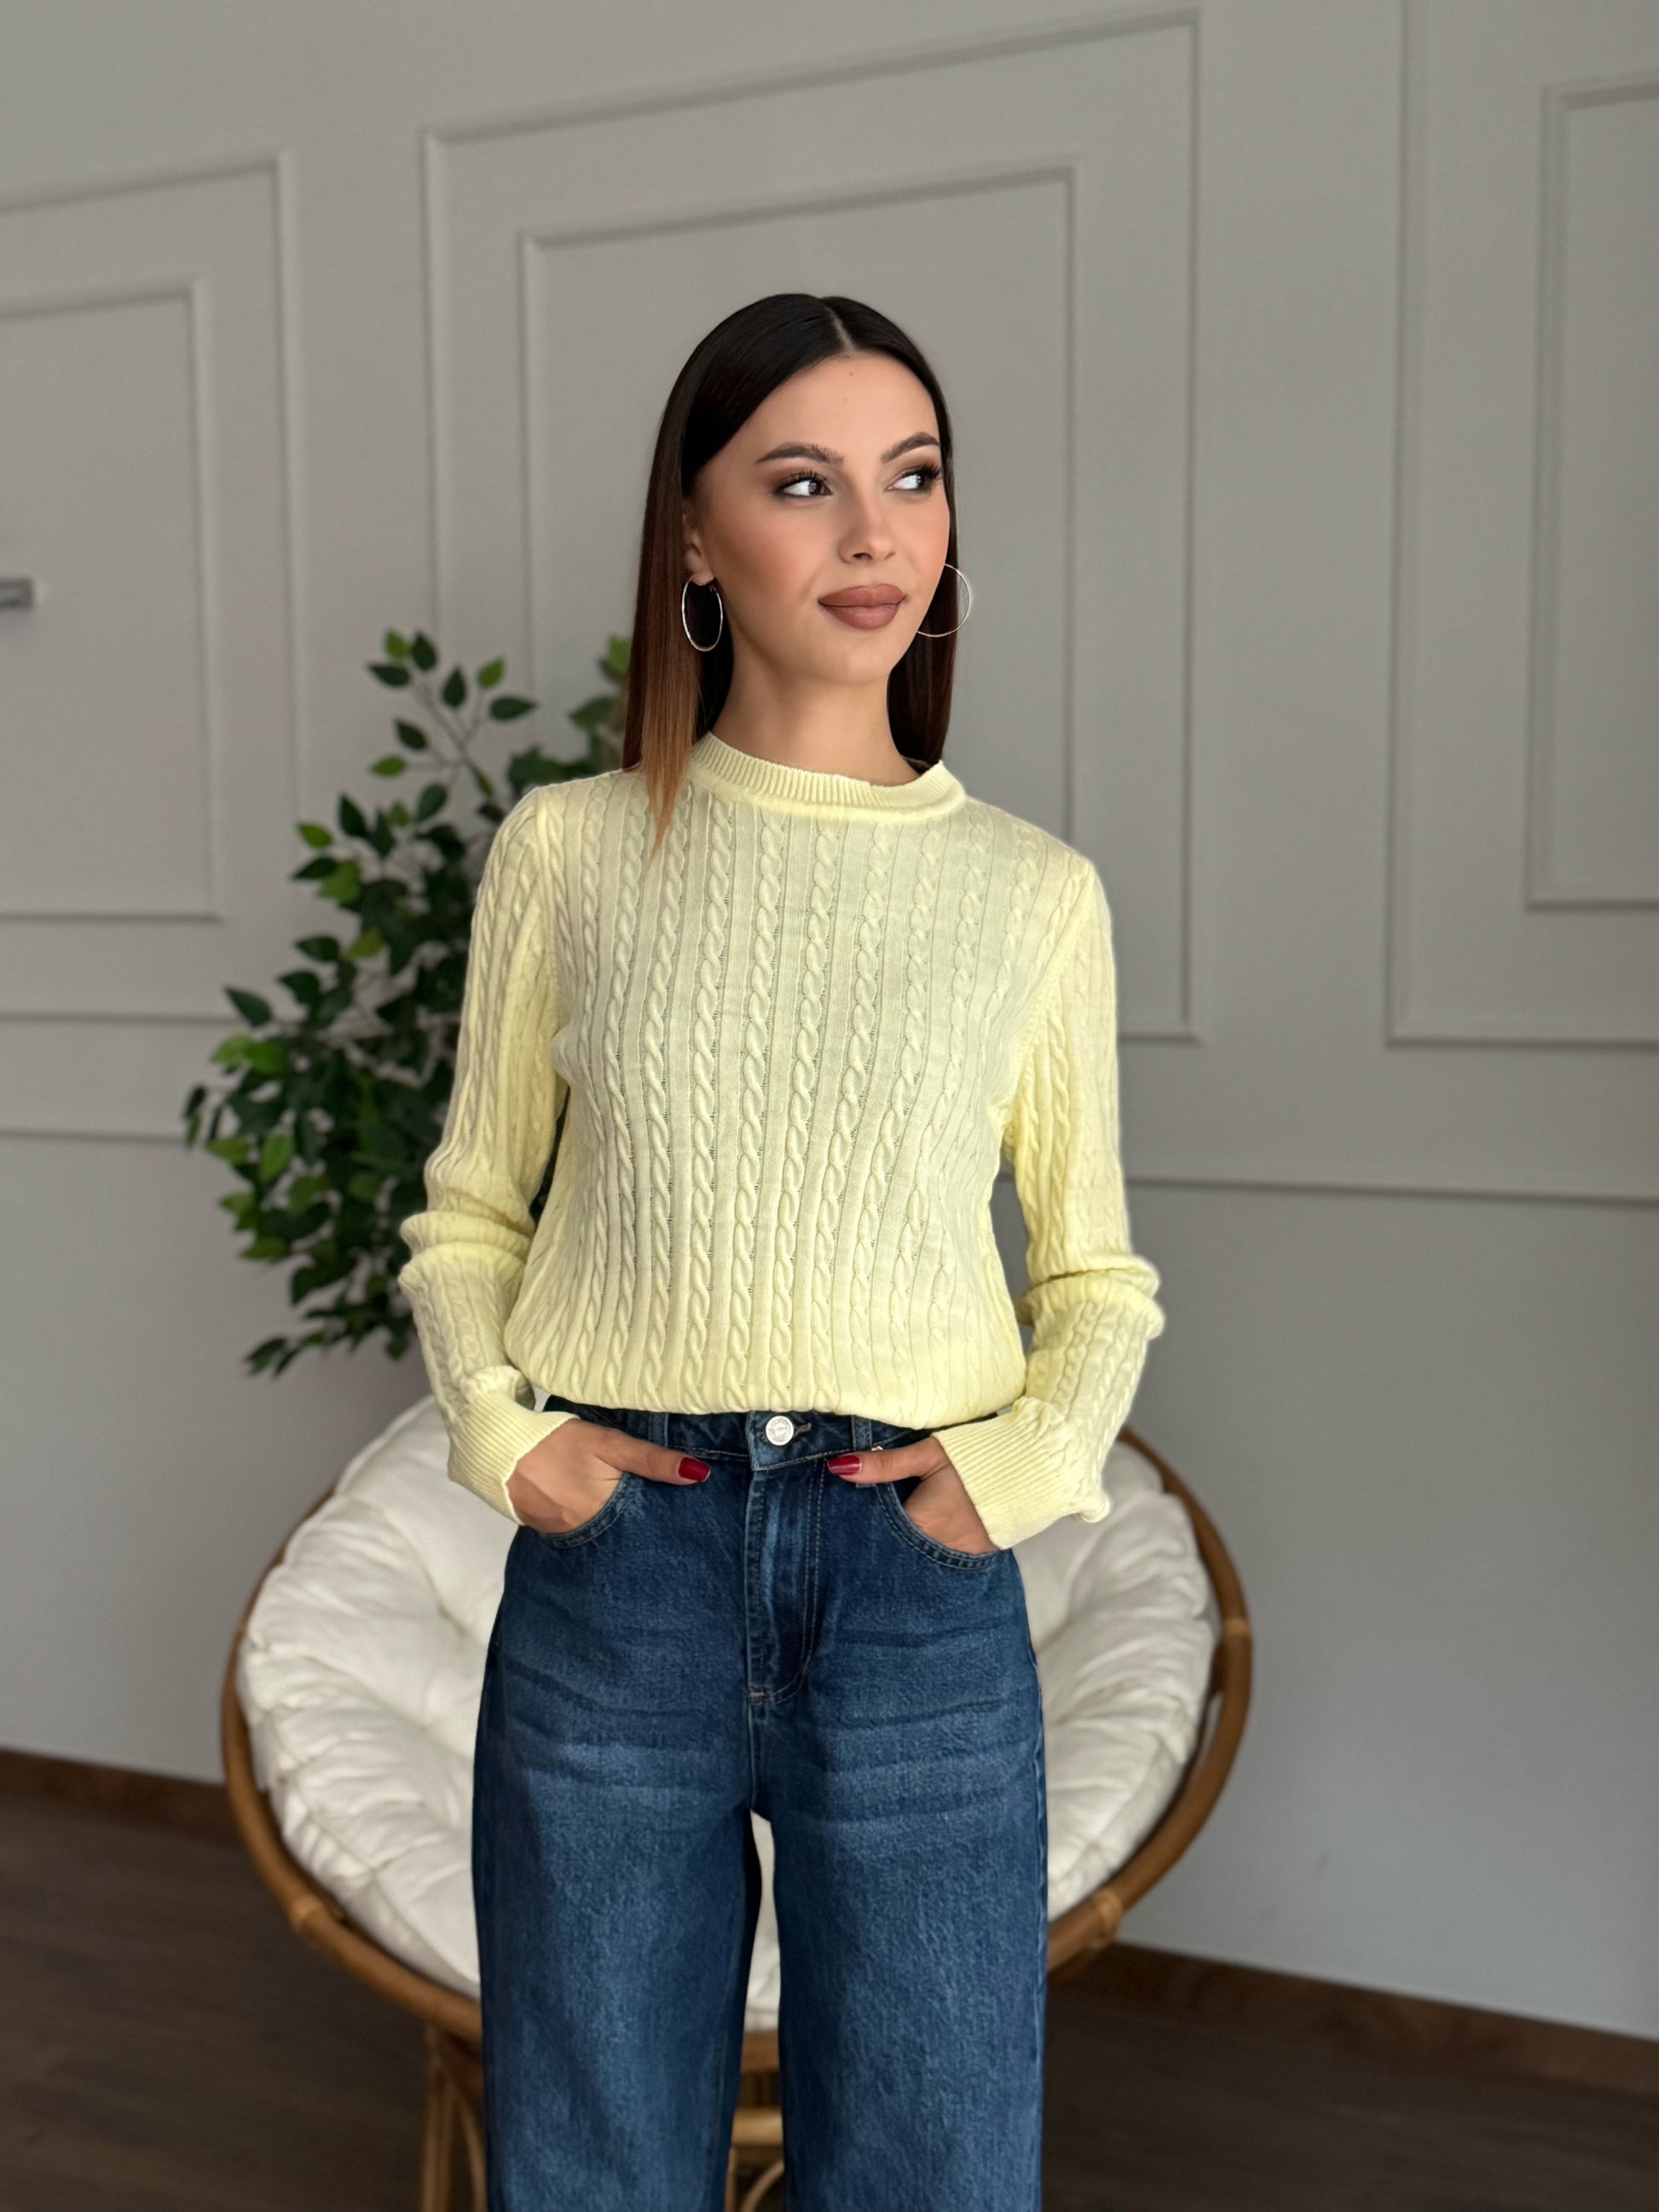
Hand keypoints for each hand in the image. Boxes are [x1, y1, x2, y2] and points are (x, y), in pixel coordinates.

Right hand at [506, 1418, 709, 1534]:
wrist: (497, 1449)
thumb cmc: (554, 1441)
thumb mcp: (607, 1443)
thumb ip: (651, 1460)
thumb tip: (699, 1474)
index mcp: (605, 1513)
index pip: (647, 1523)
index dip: (665, 1514)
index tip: (685, 1511)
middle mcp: (586, 1532)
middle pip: (626, 1531)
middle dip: (643, 1521)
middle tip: (663, 1506)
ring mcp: (565, 1533)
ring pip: (604, 1531)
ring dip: (618, 1521)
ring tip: (631, 1504)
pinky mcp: (548, 1527)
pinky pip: (580, 1528)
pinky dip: (592, 1518)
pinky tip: (598, 1503)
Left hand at [827, 1437, 997, 1553]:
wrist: (1029, 1470)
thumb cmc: (974, 1458)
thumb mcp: (927, 1455)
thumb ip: (884, 1464)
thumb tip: (839, 1467)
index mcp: (921, 1522)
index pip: (877, 1536)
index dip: (862, 1530)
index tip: (845, 1526)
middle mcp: (936, 1548)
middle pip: (895, 1552)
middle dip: (879, 1545)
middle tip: (857, 1538)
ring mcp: (956, 1557)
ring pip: (916, 1560)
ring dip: (902, 1550)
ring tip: (885, 1542)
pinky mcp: (972, 1558)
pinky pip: (938, 1562)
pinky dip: (925, 1553)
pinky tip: (916, 1543)